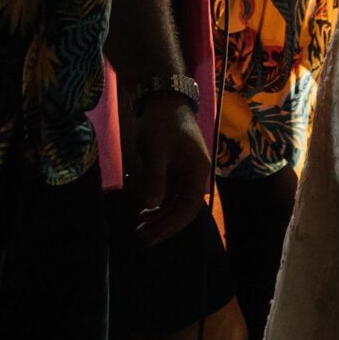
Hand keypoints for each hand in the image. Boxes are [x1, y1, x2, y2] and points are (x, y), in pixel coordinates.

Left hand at [132, 93, 210, 244]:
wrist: (165, 100)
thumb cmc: (162, 123)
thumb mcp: (156, 151)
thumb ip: (155, 179)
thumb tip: (150, 207)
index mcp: (197, 171)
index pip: (190, 207)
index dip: (172, 224)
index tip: (153, 236)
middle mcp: (196, 175)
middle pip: (184, 208)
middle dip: (165, 225)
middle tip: (142, 239)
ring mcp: (186, 172)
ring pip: (177, 203)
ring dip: (161, 217)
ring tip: (141, 229)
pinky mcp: (177, 169)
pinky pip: (171, 194)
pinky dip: (159, 205)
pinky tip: (145, 212)